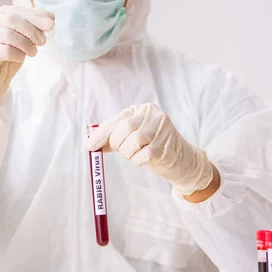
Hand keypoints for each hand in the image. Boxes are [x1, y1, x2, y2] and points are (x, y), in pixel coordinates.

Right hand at [0, 6, 54, 109]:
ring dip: (26, 45)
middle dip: (32, 31)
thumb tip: (50, 19)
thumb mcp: (20, 39)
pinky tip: (19, 58)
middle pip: (11, 20)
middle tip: (42, 41)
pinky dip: (17, 55)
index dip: (34, 16)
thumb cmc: (3, 59)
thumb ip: (32, 27)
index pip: (15, 10)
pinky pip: (5, 51)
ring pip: (8, 35)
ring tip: (32, 52)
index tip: (51, 24)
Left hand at [87, 103, 217, 197]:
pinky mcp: (166, 146)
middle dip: (116, 143)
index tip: (90, 146)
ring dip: (128, 153)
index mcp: (142, 110)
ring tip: (134, 155)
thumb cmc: (154, 146)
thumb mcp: (134, 137)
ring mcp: (161, 130)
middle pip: (124, 128)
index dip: (102, 133)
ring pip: (133, 142)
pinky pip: (143, 155)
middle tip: (119, 151)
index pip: (118, 119)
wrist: (182, 159)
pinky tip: (144, 160)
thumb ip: (115, 137)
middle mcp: (153, 115)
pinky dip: (138, 161)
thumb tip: (91, 143)